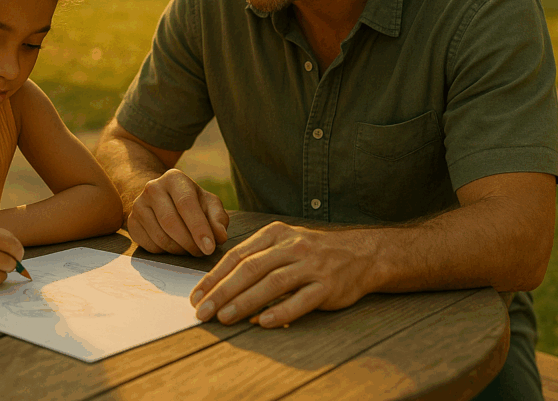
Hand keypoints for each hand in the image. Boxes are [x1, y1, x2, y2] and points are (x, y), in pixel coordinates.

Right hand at [127, 169, 229, 255]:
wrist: (164, 199)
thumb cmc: (193, 203)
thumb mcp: (209, 204)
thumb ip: (218, 219)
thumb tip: (219, 237)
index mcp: (174, 178)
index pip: (186, 204)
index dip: (199, 228)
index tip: (210, 247)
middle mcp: (153, 188)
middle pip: (170, 222)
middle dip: (189, 243)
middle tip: (202, 253)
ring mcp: (138, 205)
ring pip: (160, 237)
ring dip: (179, 250)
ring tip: (190, 249)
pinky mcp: (131, 222)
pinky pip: (149, 245)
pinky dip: (166, 252)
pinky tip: (174, 246)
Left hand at [189, 222, 377, 327]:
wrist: (360, 254)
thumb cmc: (312, 252)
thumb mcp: (283, 243)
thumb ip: (255, 259)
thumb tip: (220, 286)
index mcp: (274, 235)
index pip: (237, 256)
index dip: (214, 277)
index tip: (196, 296)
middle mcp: (291, 247)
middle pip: (249, 269)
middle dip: (222, 292)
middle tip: (203, 311)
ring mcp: (310, 266)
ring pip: (271, 283)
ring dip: (244, 302)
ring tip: (225, 317)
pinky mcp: (327, 286)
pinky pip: (300, 300)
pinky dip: (280, 311)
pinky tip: (263, 322)